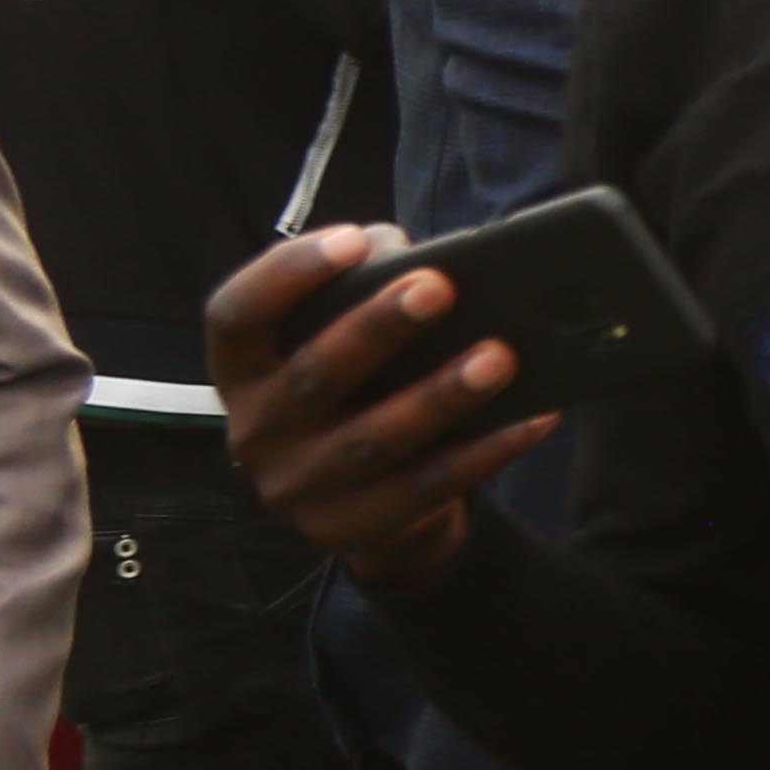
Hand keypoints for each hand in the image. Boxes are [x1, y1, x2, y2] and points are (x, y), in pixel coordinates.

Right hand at [209, 226, 552, 590]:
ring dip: (440, 395)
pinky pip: (428, 487)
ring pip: (373, 439)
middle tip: (439, 285)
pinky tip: (535, 416)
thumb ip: (367, 287)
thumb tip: (416, 253)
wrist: (364, 504)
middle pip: (313, 375)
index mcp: (242, 371)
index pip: (234, 316)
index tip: (351, 239)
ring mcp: (297, 488)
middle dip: (377, 328)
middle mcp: (255, 431)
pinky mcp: (349, 529)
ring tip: (501, 355)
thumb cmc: (360, 389)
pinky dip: (486, 450)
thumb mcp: (343, 340)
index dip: (285, 274)